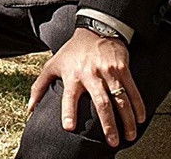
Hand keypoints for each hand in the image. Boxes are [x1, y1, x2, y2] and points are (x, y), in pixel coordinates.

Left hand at [28, 28, 145, 147]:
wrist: (95, 29)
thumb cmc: (72, 51)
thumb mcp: (52, 65)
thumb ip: (39, 87)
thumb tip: (30, 108)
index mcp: (72, 76)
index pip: (69, 96)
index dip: (68, 111)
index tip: (68, 127)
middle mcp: (90, 74)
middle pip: (101, 102)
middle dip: (108, 123)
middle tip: (112, 141)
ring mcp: (108, 72)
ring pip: (120, 99)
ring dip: (126, 119)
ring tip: (129, 135)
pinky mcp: (122, 68)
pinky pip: (132, 90)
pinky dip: (138, 105)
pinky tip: (140, 118)